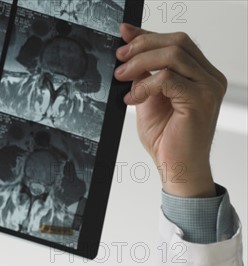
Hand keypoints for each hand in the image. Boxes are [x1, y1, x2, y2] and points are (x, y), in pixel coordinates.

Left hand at [115, 24, 226, 197]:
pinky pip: (169, 78)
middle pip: (177, 42)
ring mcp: (208, 87)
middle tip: (120, 57)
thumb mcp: (149, 102)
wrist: (177, 169)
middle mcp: (209, 77)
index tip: (124, 33)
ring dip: (141, 62)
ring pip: (173, 55)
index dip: (149, 35)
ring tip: (121, 76)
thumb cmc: (167, 141)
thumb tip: (130, 57)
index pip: (177, 43)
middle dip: (143, 45)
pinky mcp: (200, 100)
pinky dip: (146, 85)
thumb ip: (145, 79)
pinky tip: (132, 99)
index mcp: (200, 74)